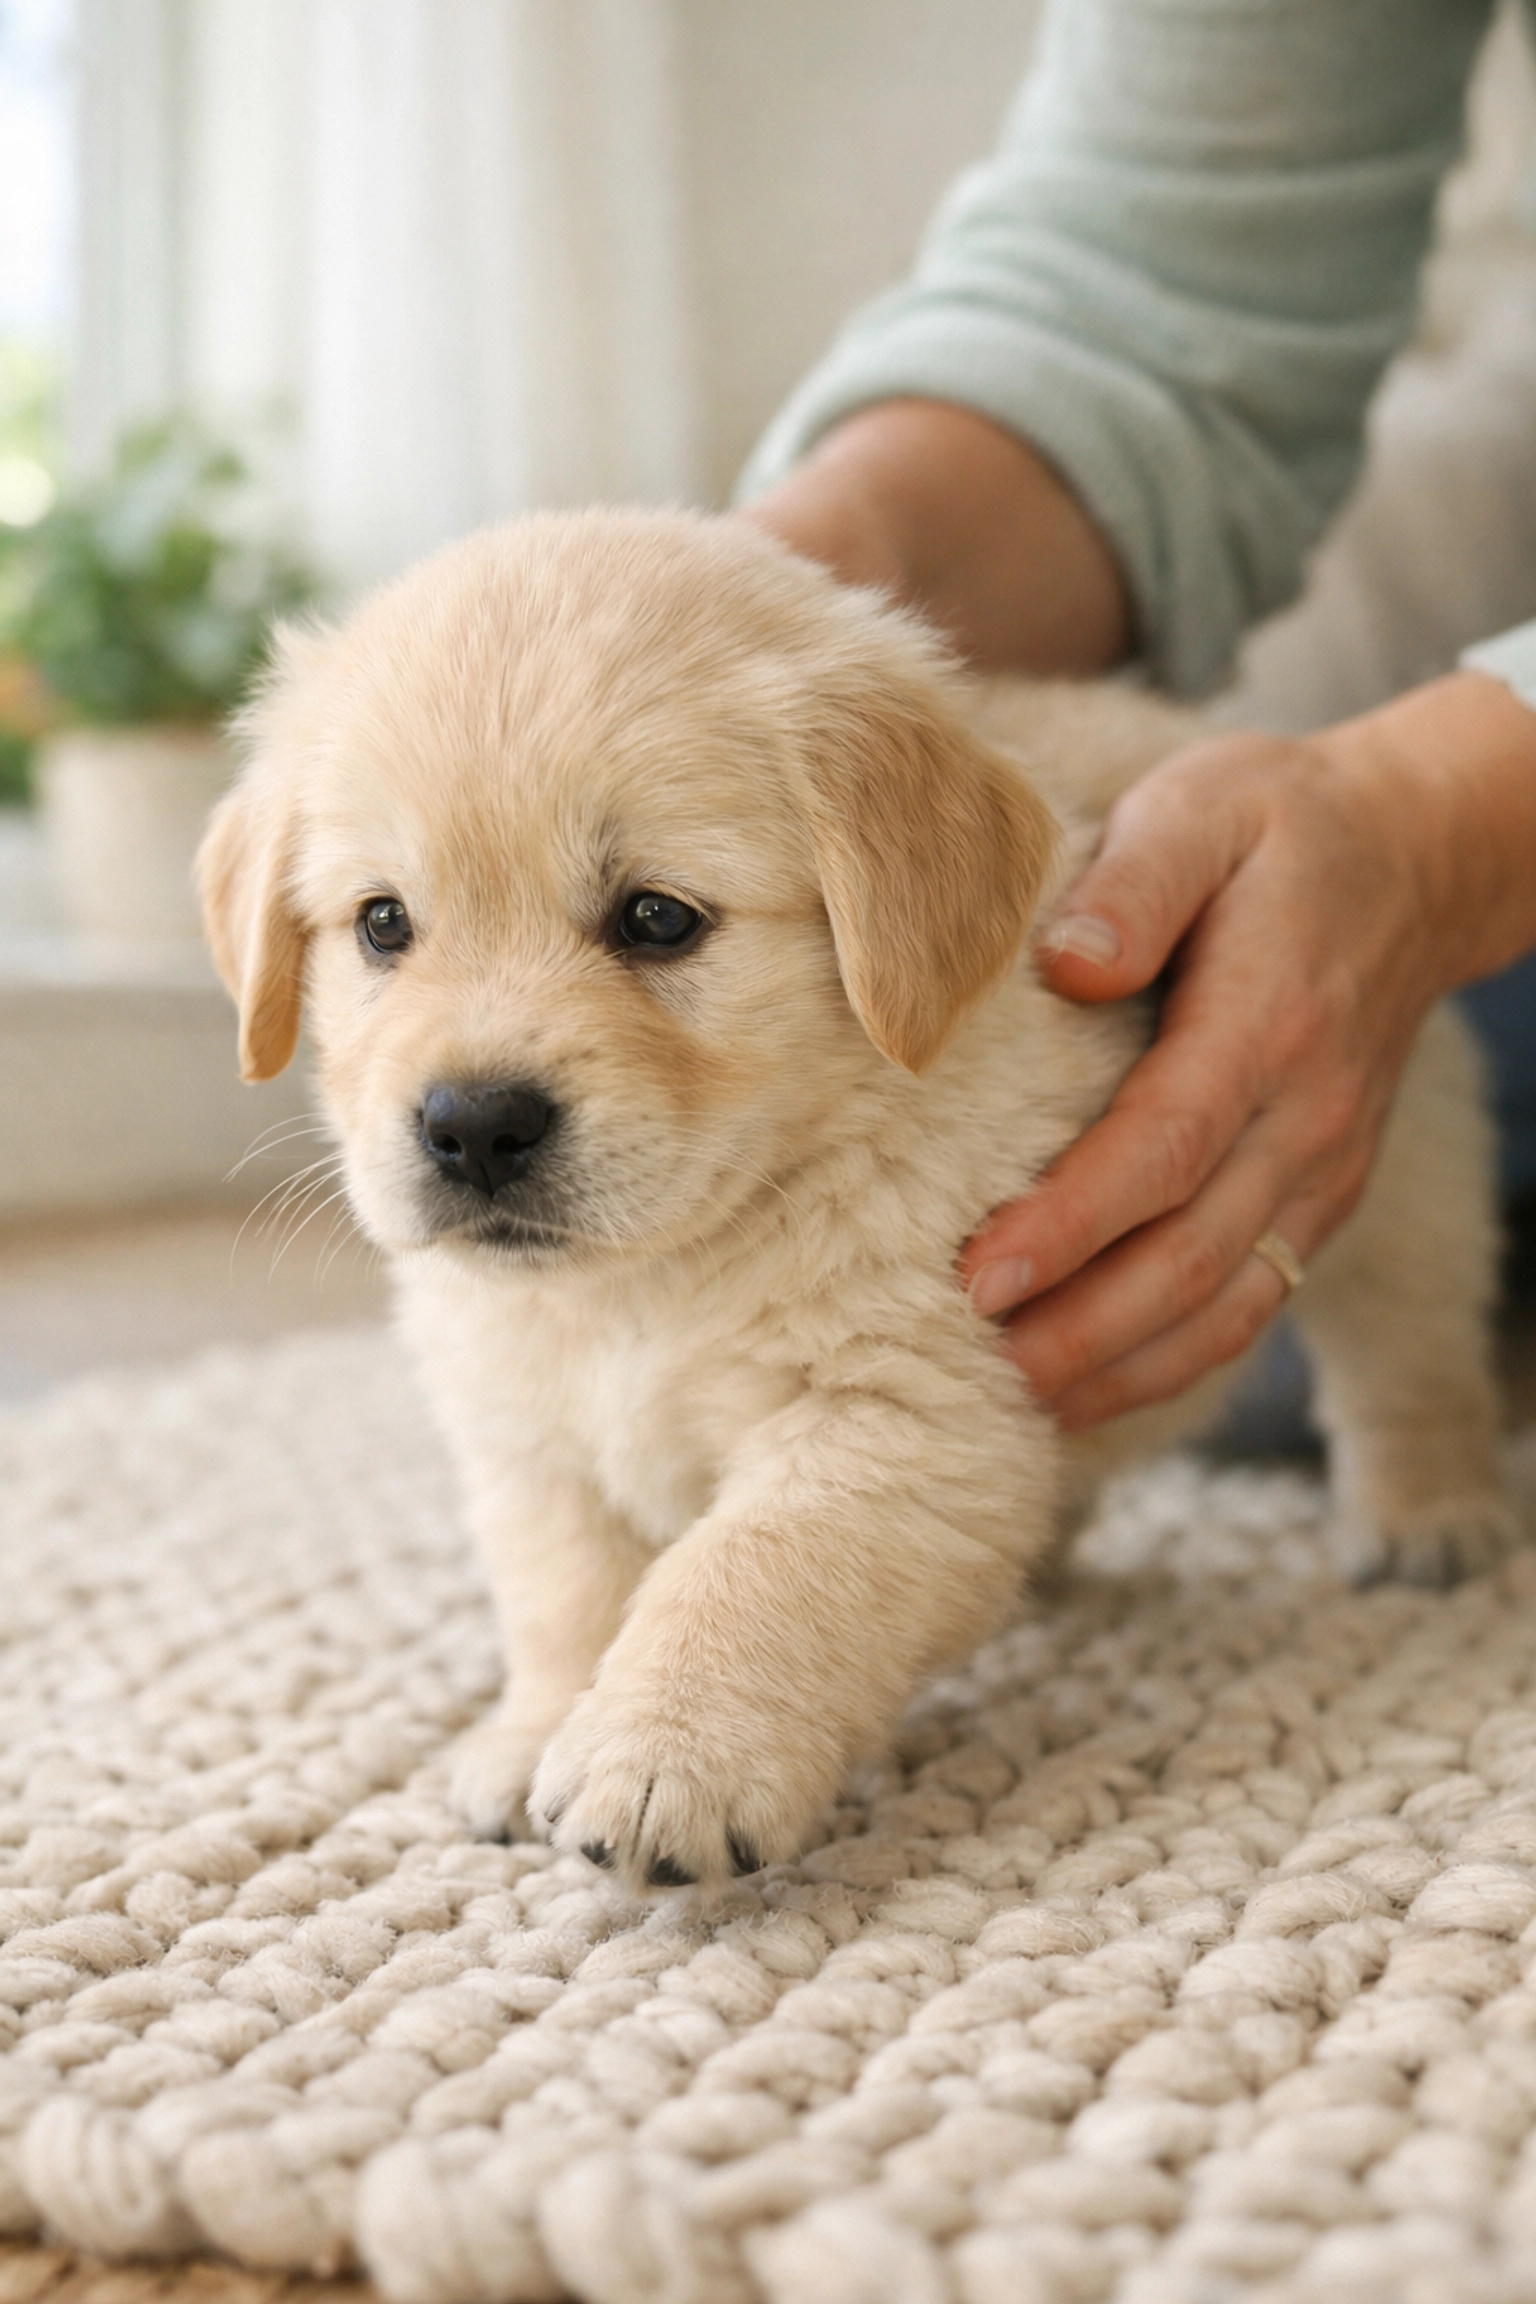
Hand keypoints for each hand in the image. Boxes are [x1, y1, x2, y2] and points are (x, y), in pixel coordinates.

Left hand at [959, 716, 1463, 1429]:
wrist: (1414, 859)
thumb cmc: (1278, 827)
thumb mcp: (1205, 805)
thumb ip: (1136, 881)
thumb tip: (1068, 966)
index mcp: (1269, 1020)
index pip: (1166, 1147)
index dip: (1072, 1222)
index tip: (978, 1275)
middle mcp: (1305, 1117)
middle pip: (1191, 1258)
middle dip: (1077, 1329)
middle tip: (966, 1366)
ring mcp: (1320, 1171)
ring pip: (1224, 1306)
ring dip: (1117, 1371)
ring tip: (1004, 1408)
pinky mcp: (1317, 1202)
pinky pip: (1247, 1307)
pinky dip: (1166, 1366)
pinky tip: (1081, 1394)